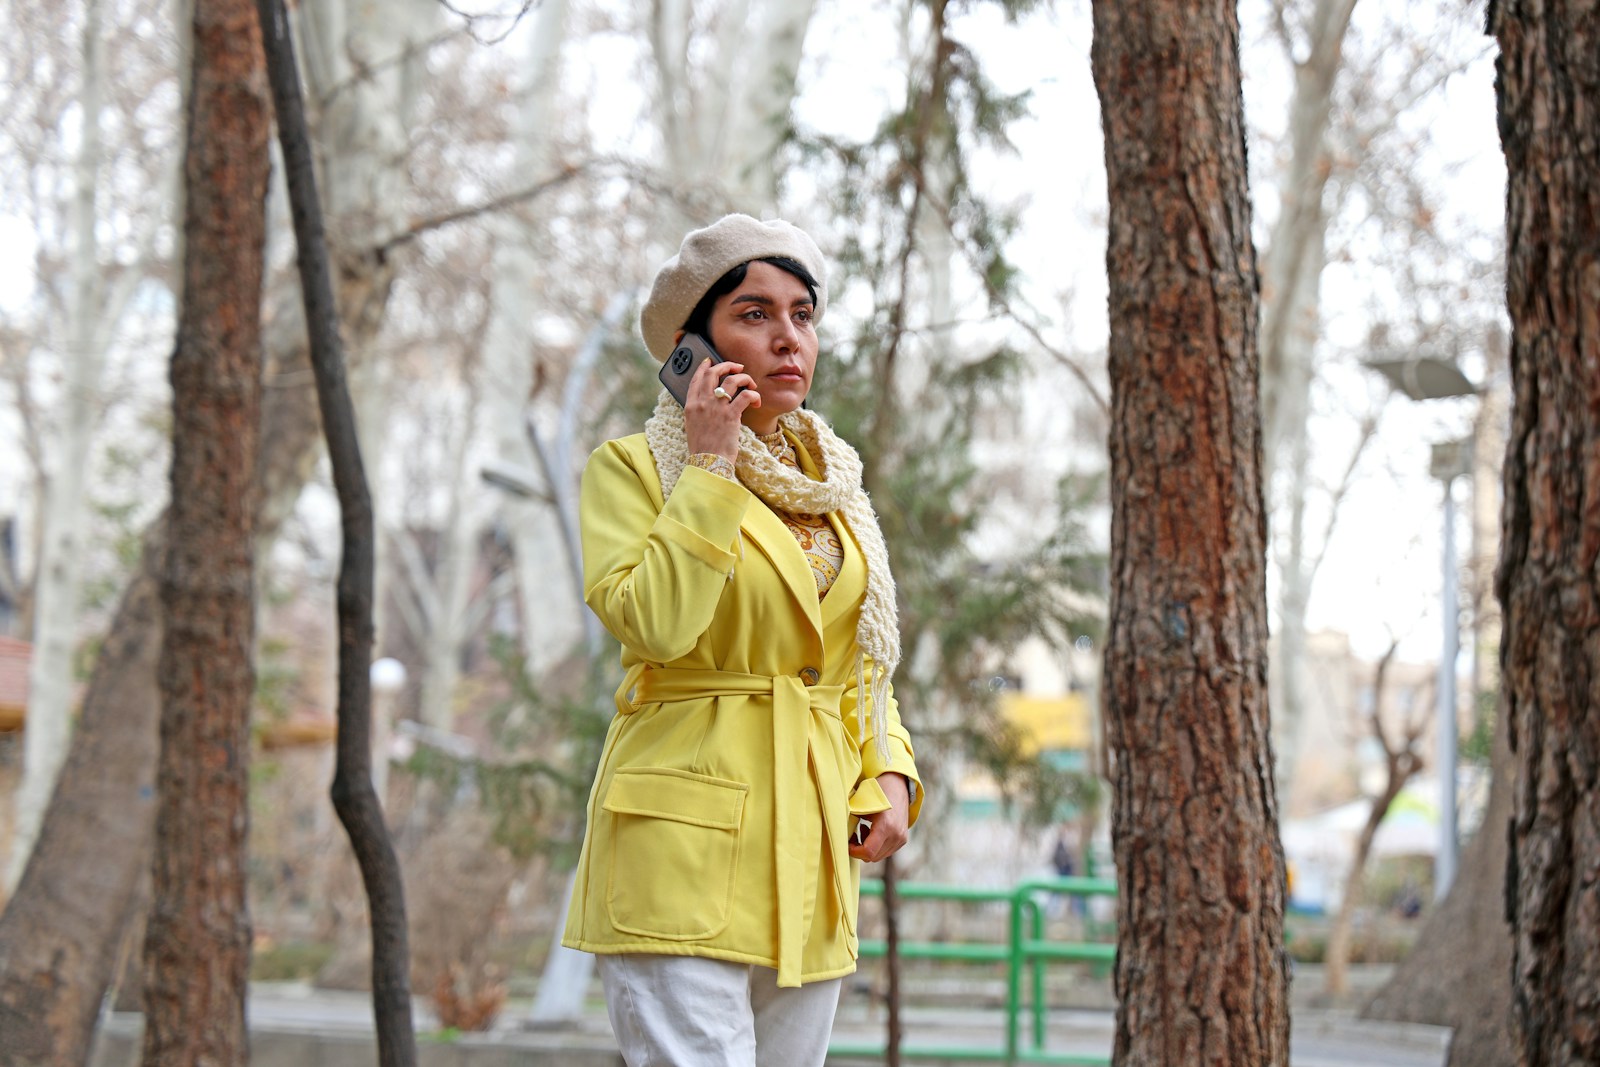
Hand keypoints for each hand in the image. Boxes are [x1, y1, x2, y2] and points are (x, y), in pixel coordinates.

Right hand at [681, 338, 759, 460]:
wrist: (708, 463)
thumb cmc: (703, 449)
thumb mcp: (693, 426)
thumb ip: (698, 412)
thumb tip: (708, 403)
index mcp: (691, 406)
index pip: (696, 379)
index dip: (704, 367)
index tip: (710, 361)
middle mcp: (702, 403)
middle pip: (713, 373)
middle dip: (726, 365)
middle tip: (736, 368)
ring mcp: (716, 408)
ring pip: (731, 380)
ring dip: (744, 378)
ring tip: (750, 383)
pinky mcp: (731, 415)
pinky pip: (745, 395)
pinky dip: (754, 395)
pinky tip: (757, 401)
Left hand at [849, 773, 910, 863]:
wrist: (898, 785)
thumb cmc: (876, 791)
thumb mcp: (861, 803)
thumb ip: (851, 818)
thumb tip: (836, 831)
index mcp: (886, 825)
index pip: (868, 852)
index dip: (854, 851)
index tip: (847, 842)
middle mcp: (896, 835)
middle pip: (873, 857)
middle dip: (859, 850)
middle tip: (852, 835)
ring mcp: (901, 838)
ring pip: (879, 856)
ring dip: (868, 848)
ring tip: (863, 830)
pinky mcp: (902, 840)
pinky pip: (885, 851)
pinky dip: (876, 845)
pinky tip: (872, 831)